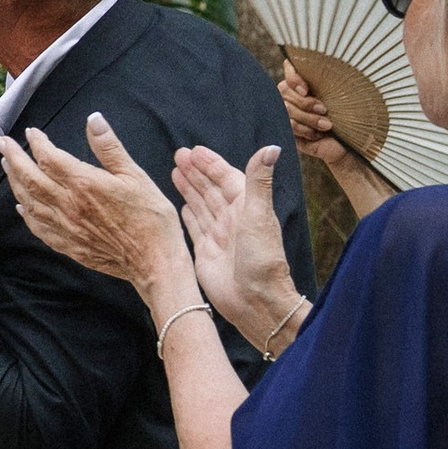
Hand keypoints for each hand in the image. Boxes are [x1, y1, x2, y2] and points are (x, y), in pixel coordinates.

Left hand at [0, 111, 184, 305]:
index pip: (49, 158)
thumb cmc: (150, 217)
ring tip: (7, 166)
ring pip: (29, 202)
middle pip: (30, 178)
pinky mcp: (69, 245)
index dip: (36, 143)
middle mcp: (69, 205)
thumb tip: (93, 119)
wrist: (154, 261)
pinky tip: (21, 207)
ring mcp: (66, 227)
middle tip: (1, 143)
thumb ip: (109, 147)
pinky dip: (26, 214)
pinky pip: (38, 228)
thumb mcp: (135, 175)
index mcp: (84, 184)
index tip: (30, 132)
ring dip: (14, 182)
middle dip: (13, 158)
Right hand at [172, 141, 310, 350]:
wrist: (254, 300)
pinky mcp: (204, 252)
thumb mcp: (259, 214)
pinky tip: (180, 204)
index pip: (226, 178)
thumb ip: (260, 180)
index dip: (211, 164)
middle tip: (178, 155)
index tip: (194, 150)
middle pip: (210, 189)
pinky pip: (193, 227)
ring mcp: (217, 236)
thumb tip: (272, 148)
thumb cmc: (261, 258)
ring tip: (175, 171)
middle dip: (195, 172)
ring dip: (189, 188)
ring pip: (200, 205)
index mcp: (245, 207)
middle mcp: (231, 219)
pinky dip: (187, 214)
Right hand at [274, 59, 390, 214]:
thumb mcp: (344, 94)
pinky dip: (305, 130)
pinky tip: (318, 135)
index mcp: (308, 81)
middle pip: (284, 90)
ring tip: (327, 125)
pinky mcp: (289, 130)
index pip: (290, 68)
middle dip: (305, 102)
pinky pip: (288, 126)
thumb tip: (326, 66)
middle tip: (325, 109)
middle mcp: (294, 95)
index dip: (293, 77)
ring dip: (309, 118)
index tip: (306, 89)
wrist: (353, 144)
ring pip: (286, 109)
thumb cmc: (352, 116)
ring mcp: (289, 113)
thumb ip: (331, 79)